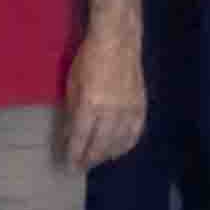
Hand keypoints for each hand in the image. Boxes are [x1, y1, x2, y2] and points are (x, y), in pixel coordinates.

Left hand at [56, 16, 146, 170]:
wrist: (118, 41)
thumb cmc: (88, 59)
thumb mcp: (72, 85)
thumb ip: (72, 112)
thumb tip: (70, 135)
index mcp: (90, 105)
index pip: (81, 138)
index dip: (74, 154)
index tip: (68, 166)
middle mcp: (110, 112)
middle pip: (100, 145)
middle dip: (89, 159)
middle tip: (81, 168)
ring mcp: (128, 110)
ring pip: (118, 143)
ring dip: (106, 155)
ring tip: (97, 160)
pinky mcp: (141, 107)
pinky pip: (135, 133)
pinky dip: (126, 145)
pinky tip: (118, 150)